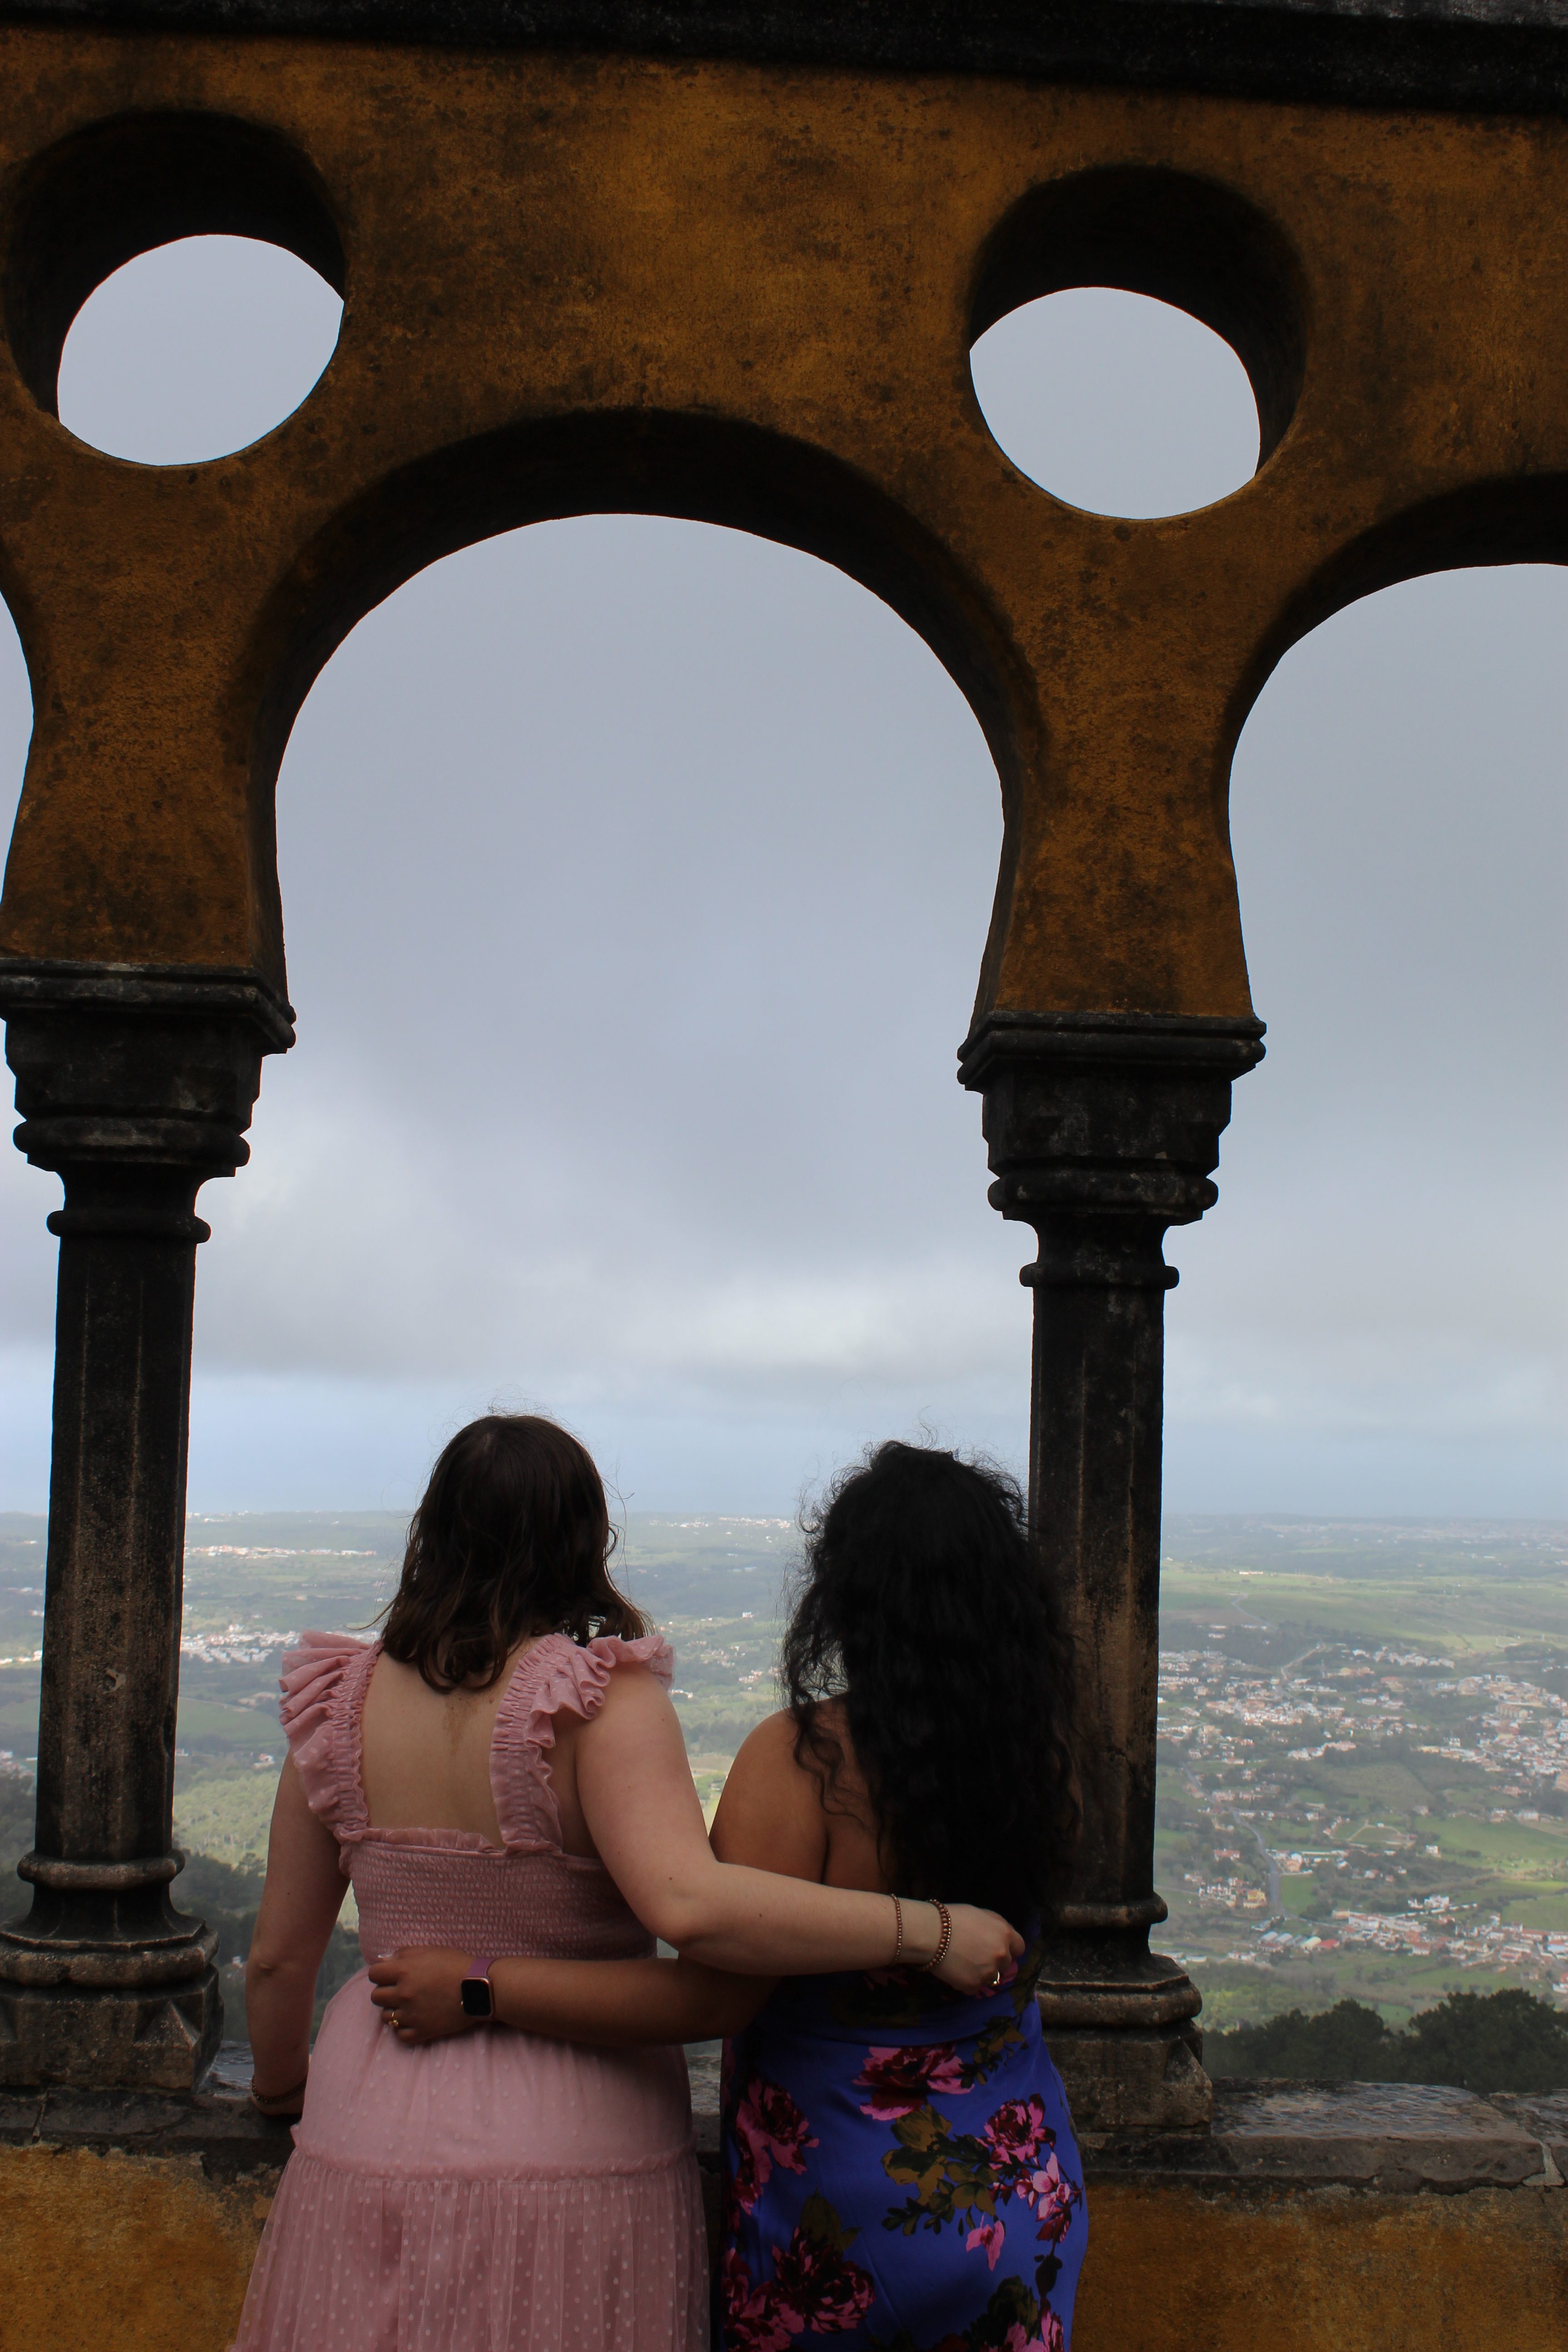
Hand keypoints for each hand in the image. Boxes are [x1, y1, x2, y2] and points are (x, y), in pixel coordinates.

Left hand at [367, 1947, 482, 2043]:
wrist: (479, 1988)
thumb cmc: (455, 1964)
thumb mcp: (430, 1950)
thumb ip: (403, 1953)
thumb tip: (384, 1960)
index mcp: (404, 1971)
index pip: (373, 1974)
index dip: (381, 1973)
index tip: (390, 1975)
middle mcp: (403, 1994)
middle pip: (376, 1997)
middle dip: (385, 1992)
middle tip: (399, 1990)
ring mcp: (411, 2015)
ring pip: (386, 2017)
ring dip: (393, 2011)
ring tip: (407, 2006)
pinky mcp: (422, 2031)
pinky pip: (400, 2035)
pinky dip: (404, 2028)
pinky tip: (413, 2020)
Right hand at [932, 1905, 1023, 1994]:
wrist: (931, 1934)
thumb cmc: (953, 1917)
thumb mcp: (981, 1914)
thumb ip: (997, 1926)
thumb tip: (1002, 1936)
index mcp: (1005, 1935)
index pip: (1019, 1947)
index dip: (1009, 1947)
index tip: (997, 1947)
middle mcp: (1001, 1956)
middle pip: (1005, 1964)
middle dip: (994, 1960)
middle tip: (976, 1954)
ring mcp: (988, 1973)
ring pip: (991, 1977)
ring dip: (982, 1972)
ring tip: (964, 1963)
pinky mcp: (973, 1986)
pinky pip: (975, 1986)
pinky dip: (967, 1981)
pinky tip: (956, 1970)